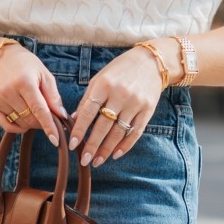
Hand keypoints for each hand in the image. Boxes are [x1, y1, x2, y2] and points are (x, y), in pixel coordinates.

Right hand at [0, 41, 67, 145]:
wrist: (1, 58)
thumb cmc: (27, 65)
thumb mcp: (44, 74)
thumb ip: (53, 96)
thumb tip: (61, 116)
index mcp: (24, 82)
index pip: (39, 110)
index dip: (49, 126)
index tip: (56, 140)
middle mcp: (9, 91)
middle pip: (31, 119)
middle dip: (43, 122)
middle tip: (48, 116)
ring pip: (21, 123)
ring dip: (32, 123)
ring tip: (35, 110)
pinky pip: (8, 126)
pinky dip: (19, 127)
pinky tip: (24, 119)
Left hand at [68, 47, 164, 165]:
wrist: (151, 62)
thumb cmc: (120, 70)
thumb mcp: (100, 79)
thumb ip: (87, 99)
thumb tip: (74, 120)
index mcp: (104, 85)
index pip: (89, 112)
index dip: (80, 130)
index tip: (72, 144)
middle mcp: (120, 95)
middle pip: (103, 126)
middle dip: (92, 145)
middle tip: (84, 160)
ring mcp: (135, 103)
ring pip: (119, 132)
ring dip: (107, 149)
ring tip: (97, 161)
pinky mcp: (148, 110)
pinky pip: (135, 132)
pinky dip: (125, 145)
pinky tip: (115, 155)